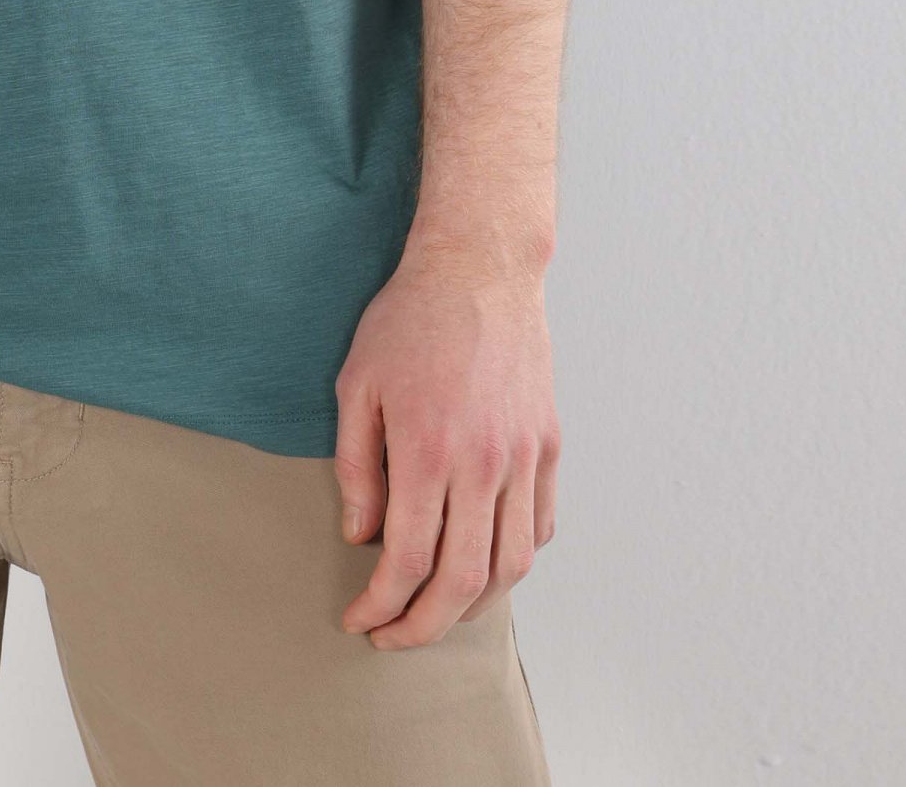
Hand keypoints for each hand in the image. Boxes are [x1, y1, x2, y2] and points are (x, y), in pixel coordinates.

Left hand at [332, 241, 558, 648]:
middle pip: (463, 583)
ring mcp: (524, 457)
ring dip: (473, 607)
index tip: (358, 620)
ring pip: (511, 567)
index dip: (380, 605)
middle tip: (392, 637)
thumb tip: (360, 536)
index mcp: (427, 450)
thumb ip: (357, 466)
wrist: (479, 268)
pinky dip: (514, 560)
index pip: (405, 560)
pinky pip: (540, 527)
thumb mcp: (356, 384)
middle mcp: (482, 464)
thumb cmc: (408, 320)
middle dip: (423, 626)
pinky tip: (484, 564)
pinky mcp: (549, 446)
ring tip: (436, 611)